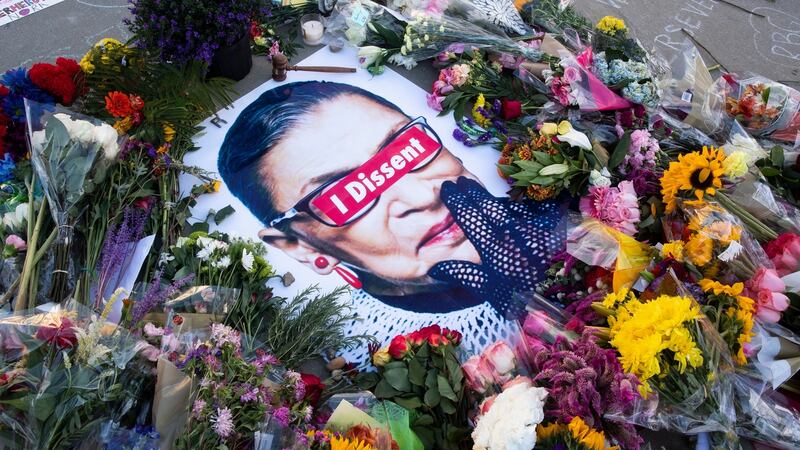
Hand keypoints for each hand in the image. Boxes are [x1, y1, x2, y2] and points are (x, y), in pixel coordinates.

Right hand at [428, 177, 564, 316]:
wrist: (561, 295)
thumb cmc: (523, 296)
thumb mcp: (490, 290)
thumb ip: (465, 274)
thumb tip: (437, 268)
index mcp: (494, 248)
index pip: (470, 217)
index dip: (457, 200)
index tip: (447, 188)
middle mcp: (512, 232)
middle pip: (488, 205)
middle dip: (472, 191)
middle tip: (460, 182)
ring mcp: (532, 226)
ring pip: (509, 205)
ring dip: (493, 197)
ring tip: (480, 191)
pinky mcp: (549, 225)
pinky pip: (531, 209)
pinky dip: (519, 205)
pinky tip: (511, 204)